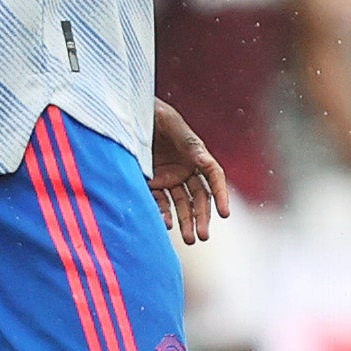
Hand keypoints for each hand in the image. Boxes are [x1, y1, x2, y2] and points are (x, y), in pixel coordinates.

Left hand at [149, 99, 232, 246]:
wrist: (125, 112)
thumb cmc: (151, 111)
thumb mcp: (168, 121)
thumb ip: (186, 141)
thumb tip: (203, 159)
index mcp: (196, 152)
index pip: (214, 176)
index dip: (221, 194)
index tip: (225, 214)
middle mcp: (186, 167)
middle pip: (200, 196)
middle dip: (202, 217)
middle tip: (203, 236)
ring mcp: (170, 176)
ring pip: (183, 204)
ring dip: (186, 222)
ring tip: (188, 239)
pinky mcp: (153, 182)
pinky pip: (161, 201)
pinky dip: (165, 213)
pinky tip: (167, 225)